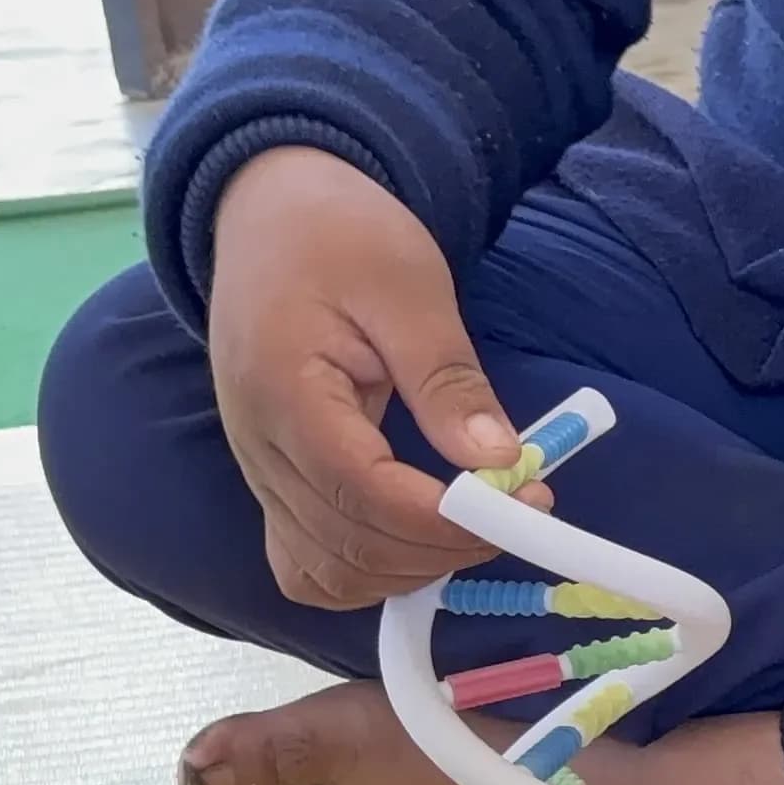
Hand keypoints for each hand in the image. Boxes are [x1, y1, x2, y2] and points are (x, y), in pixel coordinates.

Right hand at [206, 145, 533, 608]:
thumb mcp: (408, 286)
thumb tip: (499, 458)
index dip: (448, 519)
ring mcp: (257, 471)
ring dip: (409, 570)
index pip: (363, 493)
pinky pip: (305, 564)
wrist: (271, 212)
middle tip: (520, 508)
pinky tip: (418, 540)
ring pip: (325, 571)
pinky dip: (364, 572)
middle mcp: (258, 446)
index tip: (525, 502)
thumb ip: (446, 377)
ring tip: (476, 522)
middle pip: (348, 545)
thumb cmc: (341, 235)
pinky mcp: (271, 480)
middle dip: (444, 547)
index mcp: (284, 391)